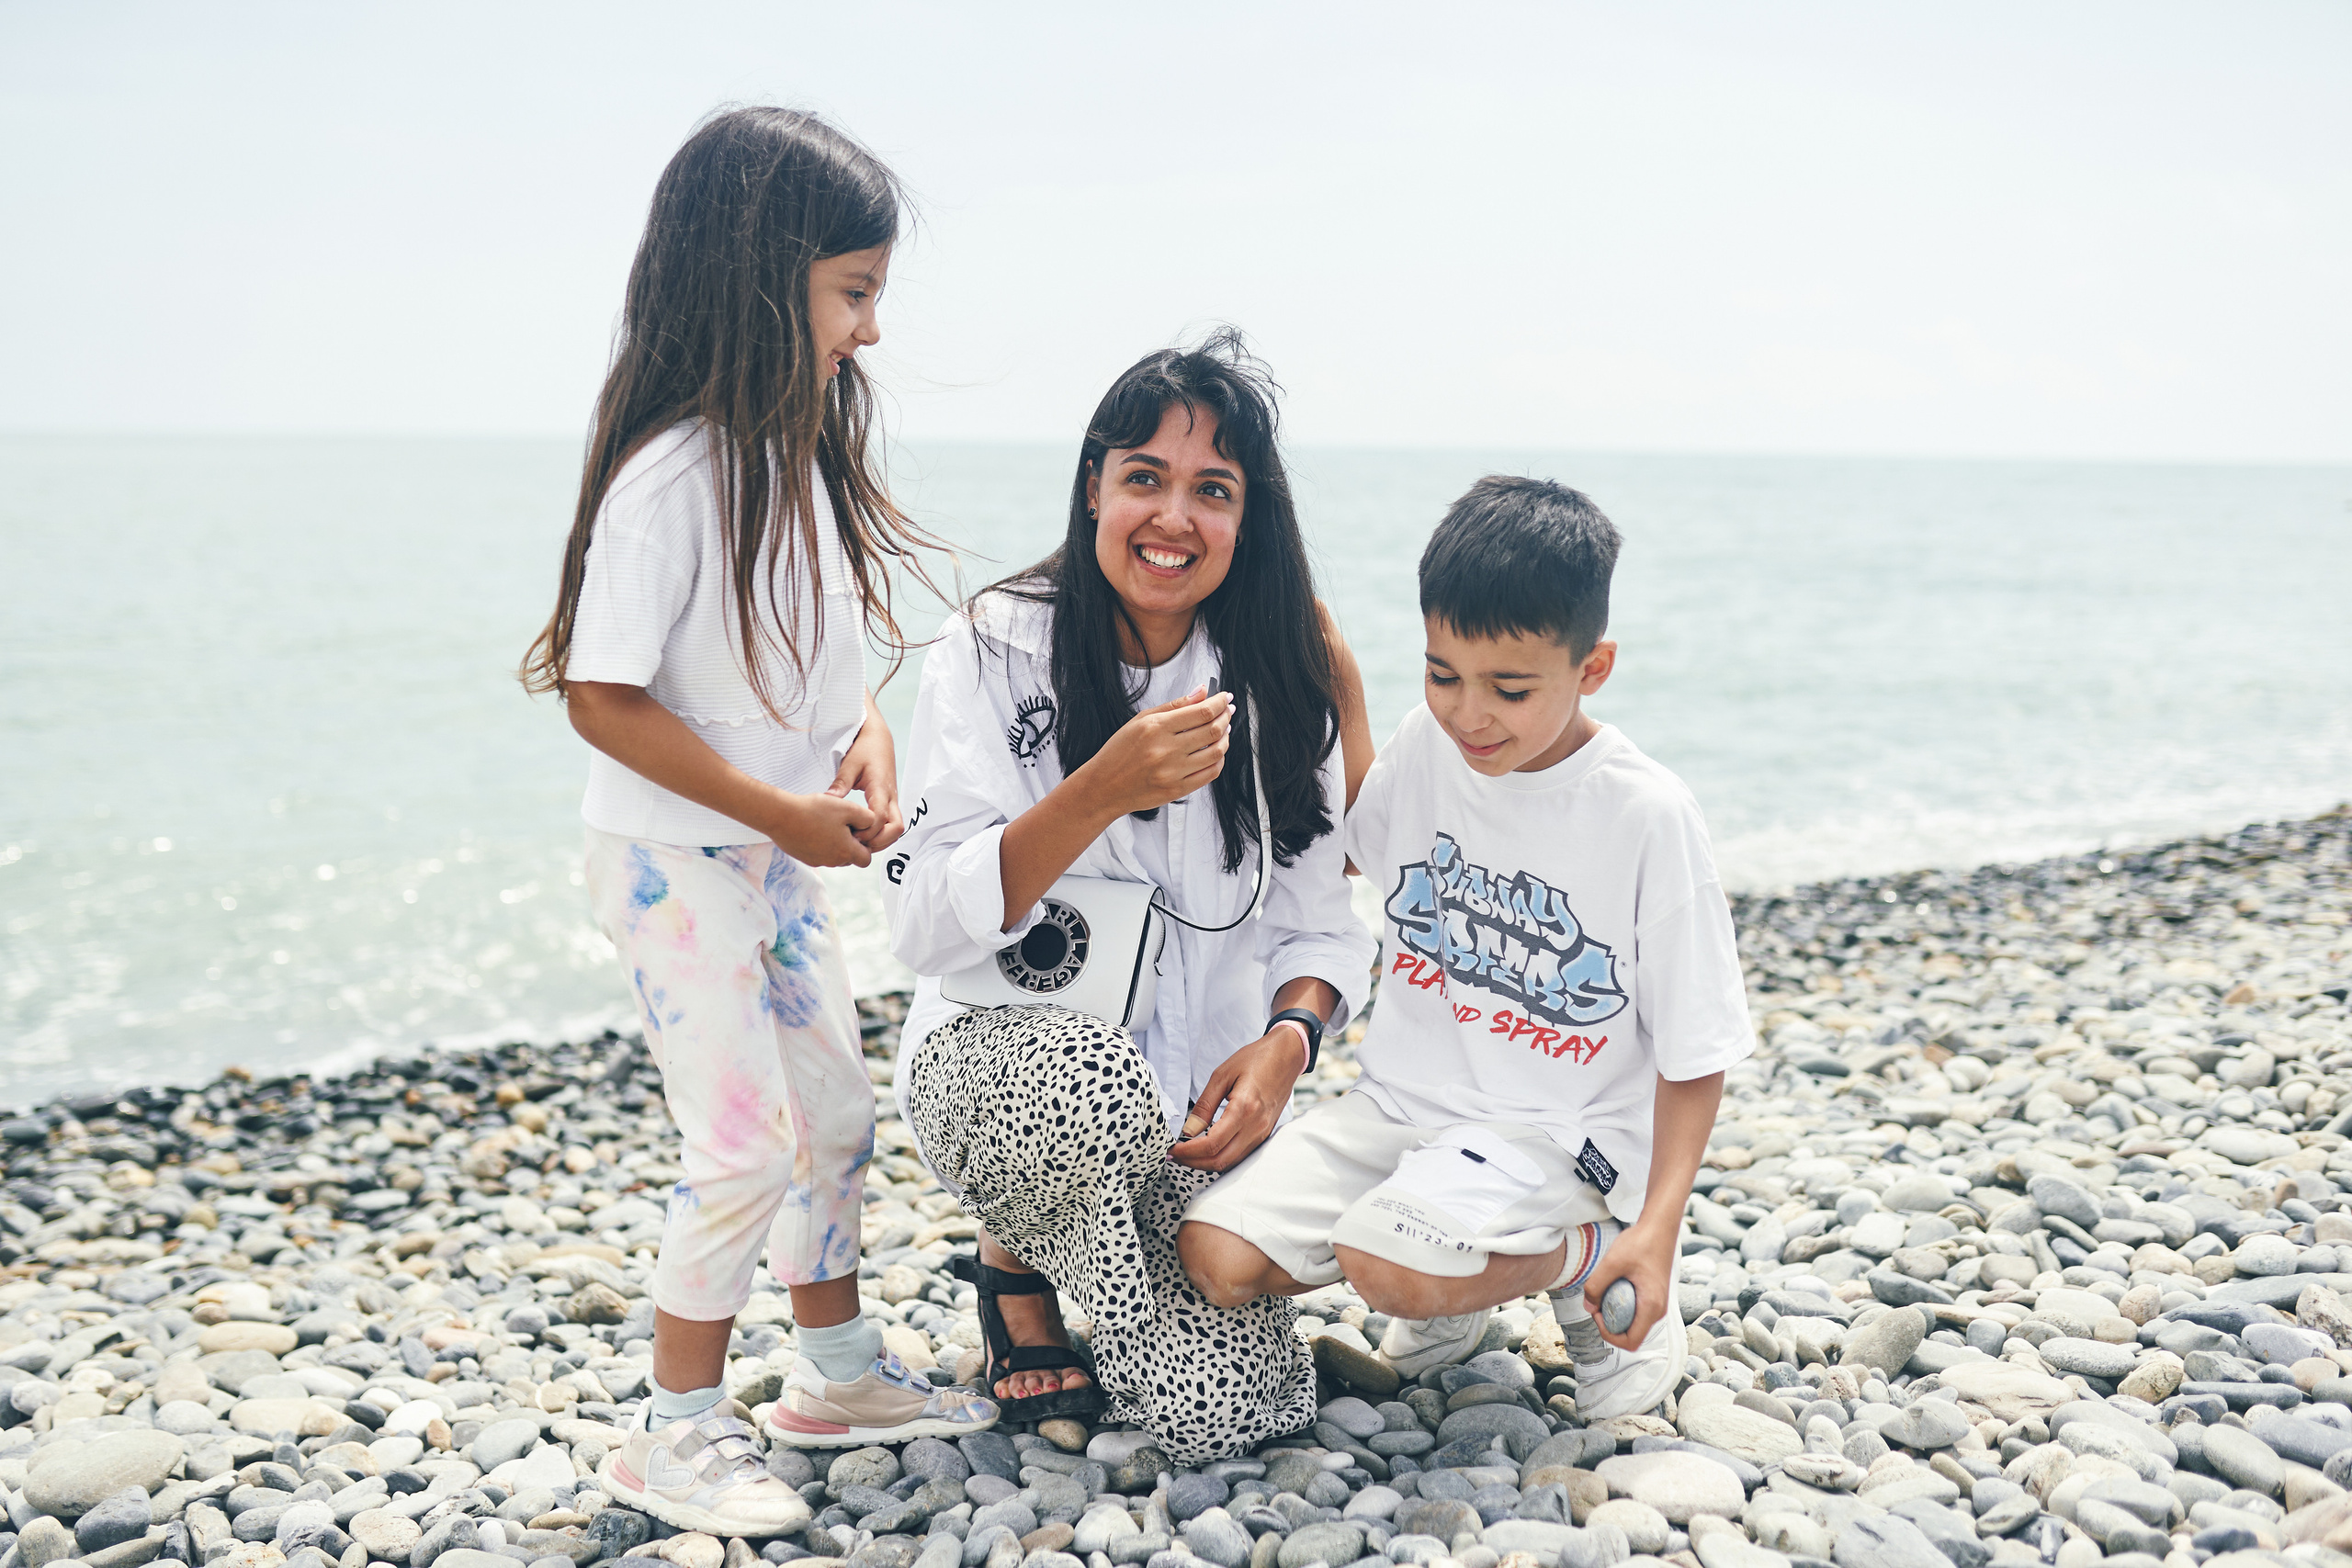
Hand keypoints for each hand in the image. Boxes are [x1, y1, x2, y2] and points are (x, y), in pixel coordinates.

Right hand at [764, 791, 879, 868]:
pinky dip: (820, 842)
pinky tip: (813, 825)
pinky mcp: (803, 857)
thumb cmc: (814, 810)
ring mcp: (816, 861)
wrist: (780, 815)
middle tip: (843, 823)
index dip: (866, 845)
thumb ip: (867, 818)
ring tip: (827, 822)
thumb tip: (872, 825)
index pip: (866, 859)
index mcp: (845, 852)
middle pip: (850, 858)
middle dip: (851, 844)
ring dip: (835, 843)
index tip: (858, 829)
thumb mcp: (848, 808)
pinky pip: (818, 852)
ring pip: (834, 855)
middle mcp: (832, 861)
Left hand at [828, 716, 903, 852]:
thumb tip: (828, 801)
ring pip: (897, 830)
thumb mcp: (849, 764)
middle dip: (878, 841)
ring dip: (881, 840)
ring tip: (859, 842)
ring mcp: (893, 801)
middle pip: (896, 829)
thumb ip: (840, 784)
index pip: (880, 818)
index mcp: (880, 788)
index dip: (867, 831)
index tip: (849, 834)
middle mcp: (891, 797)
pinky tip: (863, 834)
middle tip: (857, 843)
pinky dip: (882, 834)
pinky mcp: (890, 803)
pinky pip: (892, 824)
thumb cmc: (864, 750)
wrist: (878, 739)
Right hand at [1076, 686, 1231, 817]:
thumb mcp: (1140, 720)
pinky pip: (1210, 773)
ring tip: (1223, 730)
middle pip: (1213, 729)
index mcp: (1156, 728)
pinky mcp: (1177, 790)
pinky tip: (1215, 751)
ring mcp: (1173, 772)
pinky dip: (1219, 759)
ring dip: (1226, 738)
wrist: (1104, 786)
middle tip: (1227, 711)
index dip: (1219, 702)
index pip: (1201, 711)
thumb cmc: (1119, 752)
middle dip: (1226, 717)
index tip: (1225, 698)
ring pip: (1216, 752)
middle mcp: (1166, 750)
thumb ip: (1174, 705)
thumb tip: (1202, 691)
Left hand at [1170, 1028, 1304, 1171]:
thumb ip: (1204, 1106)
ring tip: (1187, 1154)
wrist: (1287, 1055)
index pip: (1212, 1143)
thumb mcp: (1222, 1075)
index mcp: (1244, 1109)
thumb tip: (1188, 1131)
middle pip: (1221, 1160)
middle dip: (1194, 1163)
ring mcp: (1263, 1133)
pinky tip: (1207, 1150)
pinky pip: (1240, 1155)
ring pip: (1231, 1162)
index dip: (1189, 1151)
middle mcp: (1256, 1126)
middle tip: (1174, 1155)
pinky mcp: (1264, 1133)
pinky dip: (1221, 1158)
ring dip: (1206, 1163)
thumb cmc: (1256, 1059)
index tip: (1173, 1149)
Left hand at [1583, 1216, 1676, 1351]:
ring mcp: (1657, 1304)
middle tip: (1597, 1301)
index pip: (1630, 1342)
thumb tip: (1588, 1306)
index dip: (1608, 1335)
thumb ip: (1596, 1286)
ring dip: (1614, 1314)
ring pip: (1632, 1323)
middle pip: (1630, 1334)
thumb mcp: (1612, 1262)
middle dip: (1609, 1324)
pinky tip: (1613, 1285)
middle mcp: (1658, 1310)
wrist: (1659, 1227)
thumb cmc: (1641, 1242)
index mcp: (1651, 1307)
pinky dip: (1621, 1305)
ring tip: (1605, 1292)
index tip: (1596, 1314)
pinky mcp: (1653, 1296)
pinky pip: (1635, 1311)